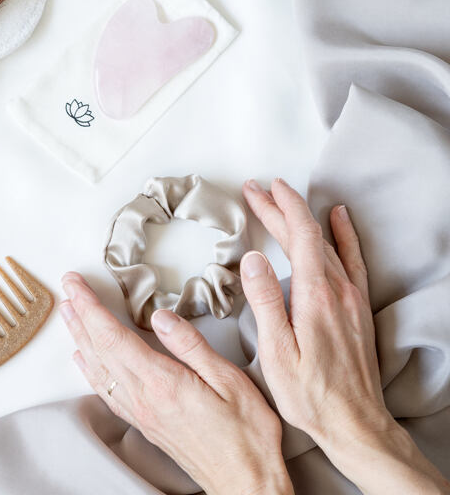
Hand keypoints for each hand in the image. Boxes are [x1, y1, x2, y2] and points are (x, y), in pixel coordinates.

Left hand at [59, 273, 293, 494]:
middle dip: (80, 314)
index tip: (76, 285)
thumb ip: (190, 345)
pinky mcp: (145, 423)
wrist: (244, 481)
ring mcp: (141, 412)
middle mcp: (143, 398)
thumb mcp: (228, 379)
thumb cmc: (244, 434)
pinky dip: (90, 371)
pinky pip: (107, 392)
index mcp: (162, 382)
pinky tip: (84, 362)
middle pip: (99, 349)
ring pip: (98, 369)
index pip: (114, 336)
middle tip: (67, 288)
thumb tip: (160, 317)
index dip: (90, 307)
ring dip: (80, 338)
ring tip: (69, 315)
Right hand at [241, 178, 449, 494]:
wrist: (354, 422)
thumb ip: (265, 301)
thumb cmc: (310, 393)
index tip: (259, 190)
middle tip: (257, 190)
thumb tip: (254, 258)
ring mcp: (351, 296)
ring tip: (283, 199)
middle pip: (309, 233)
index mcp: (315, 296)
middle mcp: (337, 289)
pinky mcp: (357, 306)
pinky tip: (339, 218)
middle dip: (281, 207)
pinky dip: (344, 233)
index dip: (277, 207)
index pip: (298, 235)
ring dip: (302, 217)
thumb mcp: (276, 352)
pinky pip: (353, 258)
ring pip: (327, 242)